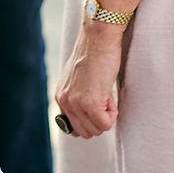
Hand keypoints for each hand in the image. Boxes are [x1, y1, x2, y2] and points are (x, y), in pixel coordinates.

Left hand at [54, 19, 126, 139]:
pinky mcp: (90, 103)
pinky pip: (105, 124)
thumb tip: (86, 118)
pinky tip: (109, 95)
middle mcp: (64, 101)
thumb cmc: (94, 55)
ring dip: (106, 117)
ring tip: (106, 94)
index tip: (97, 106)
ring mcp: (76, 103)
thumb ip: (77, 97)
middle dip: (99, 121)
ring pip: (96, 130)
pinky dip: (112, 114)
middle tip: (104, 99)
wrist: (98, 40)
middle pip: (84, 132)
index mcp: (60, 96)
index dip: (89, 121)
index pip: (72, 128)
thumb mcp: (78, 79)